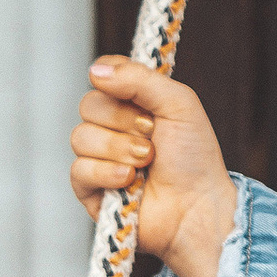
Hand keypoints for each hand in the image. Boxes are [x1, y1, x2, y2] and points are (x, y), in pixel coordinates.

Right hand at [70, 59, 237, 276]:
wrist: (197, 206)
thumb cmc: (194, 156)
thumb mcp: (179, 103)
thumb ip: (139, 79)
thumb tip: (95, 70)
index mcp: (132, 102)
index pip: (103, 75)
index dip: (117, 83)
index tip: (142, 98)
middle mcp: (111, 126)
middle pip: (89, 105)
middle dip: (124, 121)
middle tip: (153, 136)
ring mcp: (98, 157)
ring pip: (81, 136)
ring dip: (120, 149)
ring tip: (147, 162)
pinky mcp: (89, 189)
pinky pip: (79, 169)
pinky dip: (108, 173)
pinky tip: (131, 182)